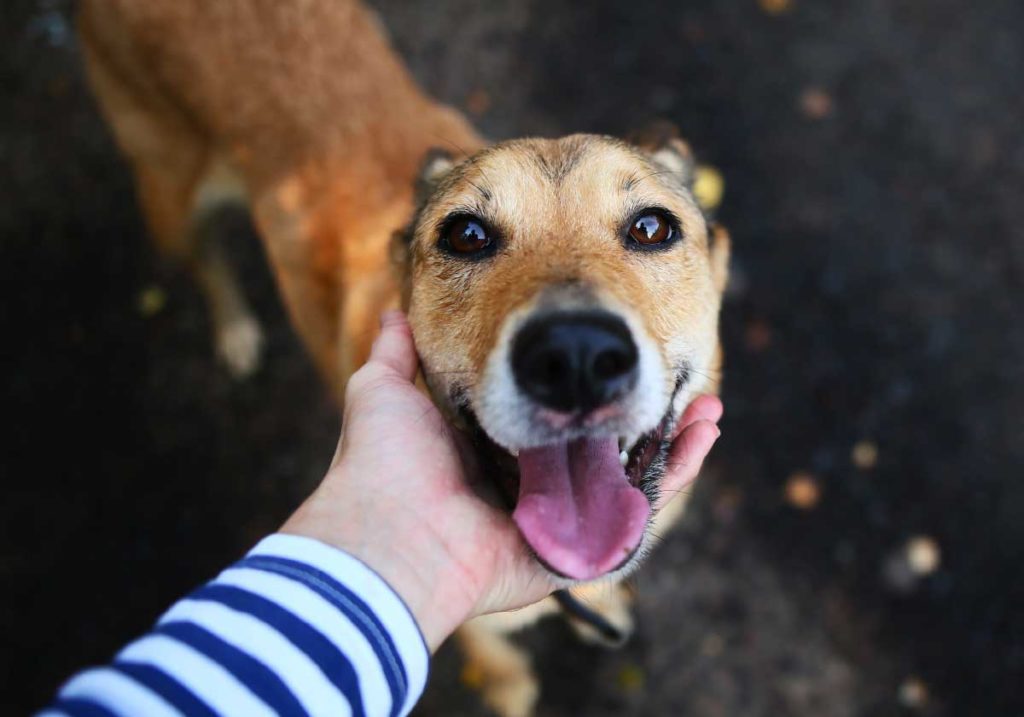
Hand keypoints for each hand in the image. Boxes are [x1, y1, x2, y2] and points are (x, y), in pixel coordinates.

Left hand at [283, 311, 721, 649]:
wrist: (389, 533)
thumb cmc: (384, 463)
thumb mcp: (384, 390)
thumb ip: (396, 353)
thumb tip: (395, 313)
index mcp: (490, 448)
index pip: (553, 414)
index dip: (587, 386)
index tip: (615, 347)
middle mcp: (530, 485)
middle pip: (601, 446)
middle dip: (640, 413)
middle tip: (670, 374)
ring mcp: (558, 519)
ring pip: (629, 477)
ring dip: (672, 440)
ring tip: (706, 403)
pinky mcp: (577, 549)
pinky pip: (638, 514)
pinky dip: (674, 473)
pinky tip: (701, 432)